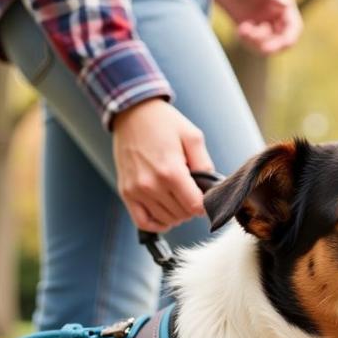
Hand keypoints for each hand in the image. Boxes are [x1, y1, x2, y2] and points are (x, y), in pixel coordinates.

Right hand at [111, 99, 211, 231]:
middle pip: (181, 215)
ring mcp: (136, 190)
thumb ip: (205, 165)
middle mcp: (151, 185)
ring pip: (165, 220)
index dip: (204, 205)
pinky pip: (143, 221)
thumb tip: (212, 189)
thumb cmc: (164, 123)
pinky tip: (165, 215)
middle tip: (191, 192)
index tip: (204, 196)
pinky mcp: (126, 192)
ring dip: (177, 215)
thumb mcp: (193, 137)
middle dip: (191, 208)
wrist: (132, 113)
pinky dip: (157, 223)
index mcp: (171, 171)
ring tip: (178, 198)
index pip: (194, 207)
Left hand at [210, 0, 302, 54]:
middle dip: (273, 46)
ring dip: (256, 42)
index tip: (283, 44)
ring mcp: (260, 22)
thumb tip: (288, 5)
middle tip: (263, 47)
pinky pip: (251, 43)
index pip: (294, 26)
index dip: (291, 37)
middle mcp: (274, 15)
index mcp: (281, 3)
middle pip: (281, 40)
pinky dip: (246, 40)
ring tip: (244, 29)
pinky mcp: (247, 27)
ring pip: (266, 44)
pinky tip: (239, 29)